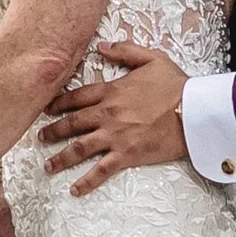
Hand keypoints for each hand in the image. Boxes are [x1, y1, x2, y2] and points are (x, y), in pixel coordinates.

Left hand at [36, 42, 189, 193]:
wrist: (195, 110)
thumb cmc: (177, 85)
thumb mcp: (152, 59)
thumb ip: (125, 51)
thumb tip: (101, 46)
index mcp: (111, 91)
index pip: (76, 97)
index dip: (58, 104)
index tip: (46, 110)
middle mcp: (107, 114)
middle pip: (72, 124)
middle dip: (53, 132)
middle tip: (40, 138)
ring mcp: (115, 136)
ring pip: (80, 148)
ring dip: (61, 158)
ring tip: (48, 166)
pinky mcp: (127, 155)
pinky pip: (102, 170)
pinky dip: (87, 181)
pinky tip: (75, 190)